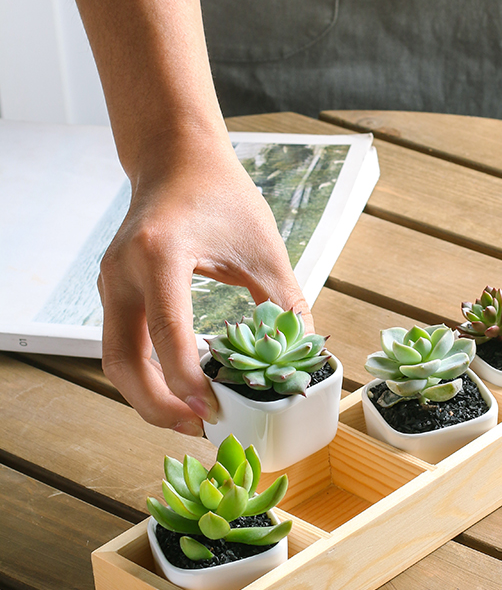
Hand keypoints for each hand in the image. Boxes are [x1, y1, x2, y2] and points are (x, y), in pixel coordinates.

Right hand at [98, 132, 312, 435]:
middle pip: (122, 362)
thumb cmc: (222, 195)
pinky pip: (123, 346)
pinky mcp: (115, 291)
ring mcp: (111, 283)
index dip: (188, 384)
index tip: (215, 412)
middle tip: (200, 430)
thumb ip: (285, 303)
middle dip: (157, 407)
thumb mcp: (264, 249)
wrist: (178, 160)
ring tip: (192, 419)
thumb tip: (302, 356)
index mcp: (159, 255)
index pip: (167, 336)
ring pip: (116, 361)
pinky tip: (181, 389)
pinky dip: (147, 376)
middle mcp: (122, 272)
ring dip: (149, 398)